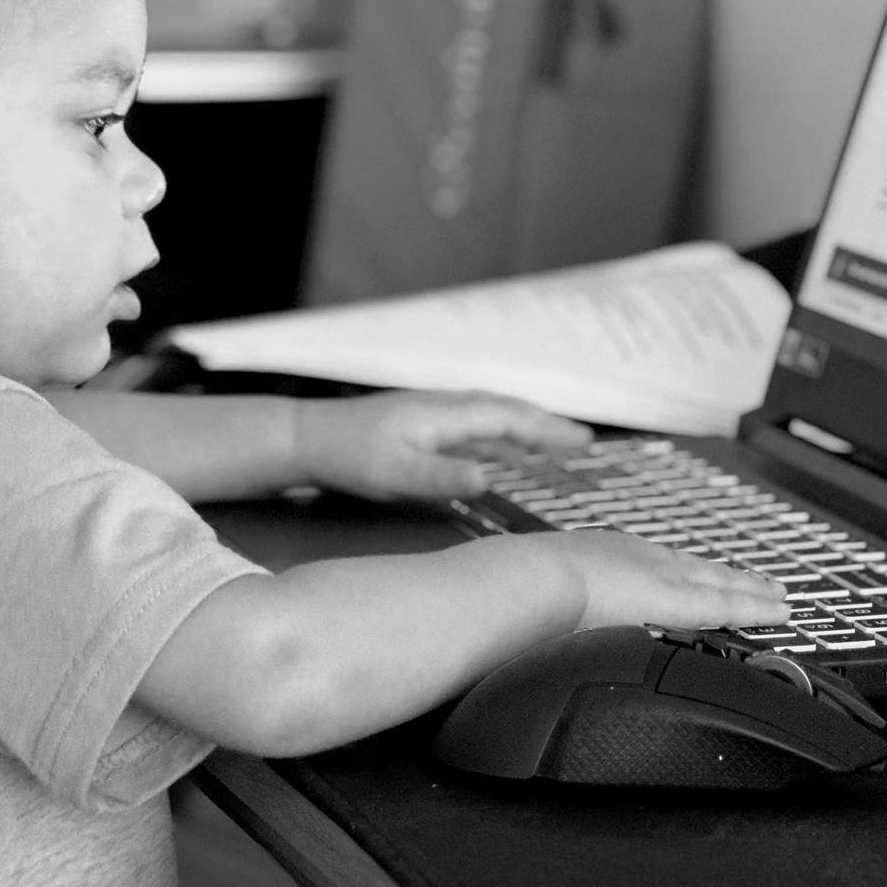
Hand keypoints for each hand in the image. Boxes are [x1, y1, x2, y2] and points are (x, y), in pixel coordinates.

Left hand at [292, 390, 590, 502]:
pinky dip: (494, 432)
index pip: (508, 419)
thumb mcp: (395, 475)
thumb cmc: (347, 457)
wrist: (303, 439)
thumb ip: (441, 478)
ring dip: (522, 426)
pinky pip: (469, 423)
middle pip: (504, 410)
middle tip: (582, 443)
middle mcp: (441, 406)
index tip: (583, 444)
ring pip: (487, 414)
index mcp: (443, 415)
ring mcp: (428, 412)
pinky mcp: (415, 422)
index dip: (547, 431)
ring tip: (551, 444)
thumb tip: (488, 480)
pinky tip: (495, 451)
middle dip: (544, 425)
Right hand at [550, 529, 790, 630]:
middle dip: (727, 576)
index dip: (683, 571)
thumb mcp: (542, 587)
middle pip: (695, 569)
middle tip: (756, 581)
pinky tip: (778, 612)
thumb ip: (555, 606)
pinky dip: (756, 607)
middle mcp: (640, 559)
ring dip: (748, 590)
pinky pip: (730, 604)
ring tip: (774, 595)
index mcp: (606, 555)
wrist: (533, 580)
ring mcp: (661, 575)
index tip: (699, 576)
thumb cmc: (525, 589)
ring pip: (718, 583)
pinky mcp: (680, 599)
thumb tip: (541, 628)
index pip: (655, 564)